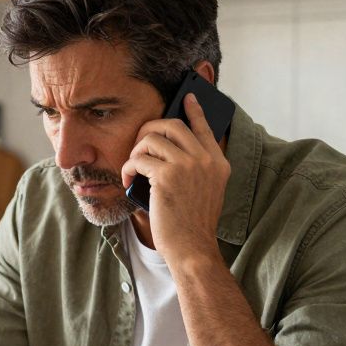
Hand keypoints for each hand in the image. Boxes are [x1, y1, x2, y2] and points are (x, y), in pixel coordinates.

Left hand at [120, 93, 229, 264]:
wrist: (192, 248)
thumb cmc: (192, 223)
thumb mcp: (206, 190)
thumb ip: (197, 167)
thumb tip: (170, 147)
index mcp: (218, 162)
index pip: (205, 127)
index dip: (194, 110)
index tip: (187, 98)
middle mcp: (206, 160)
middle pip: (172, 125)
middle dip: (148, 130)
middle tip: (138, 146)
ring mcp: (188, 166)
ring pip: (151, 139)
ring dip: (135, 153)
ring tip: (132, 170)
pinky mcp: (167, 176)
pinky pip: (138, 159)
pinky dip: (128, 168)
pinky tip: (127, 181)